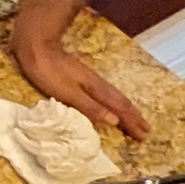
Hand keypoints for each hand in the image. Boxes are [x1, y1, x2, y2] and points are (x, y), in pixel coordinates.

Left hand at [11, 17, 147, 140]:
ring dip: (128, 110)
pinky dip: (115, 102)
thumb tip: (115, 121)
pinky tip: (112, 103)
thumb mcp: (68, 94)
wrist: (37, 47)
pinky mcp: (83, 77)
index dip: (132, 123)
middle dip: (135, 117)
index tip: (145, 136)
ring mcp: (91, 80)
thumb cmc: (48, 72)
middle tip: (147, 131)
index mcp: (96, 90)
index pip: (120, 109)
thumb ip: (90, 107)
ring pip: (116, 97)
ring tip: (136, 119)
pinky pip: (107, 93)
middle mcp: (98, 84)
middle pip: (122, 103)